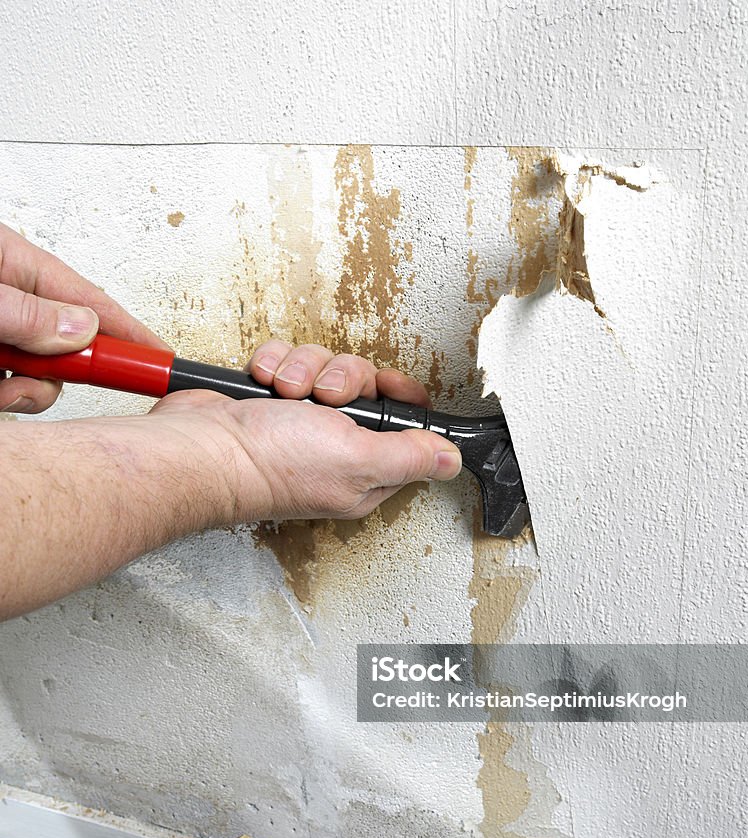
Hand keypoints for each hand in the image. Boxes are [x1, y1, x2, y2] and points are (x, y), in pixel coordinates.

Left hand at [0, 223, 165, 413]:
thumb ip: (26, 311)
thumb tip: (81, 329)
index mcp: (15, 263)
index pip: (90, 301)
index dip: (130, 334)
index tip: (160, 360)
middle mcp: (10, 297)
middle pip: (67, 346)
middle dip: (63, 372)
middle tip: (40, 378)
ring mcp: (0, 330)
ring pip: (39, 373)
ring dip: (27, 389)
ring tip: (0, 385)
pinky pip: (11, 383)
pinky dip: (6, 394)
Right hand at [150, 340, 462, 523]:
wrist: (200, 448)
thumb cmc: (270, 464)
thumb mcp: (358, 460)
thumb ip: (410, 457)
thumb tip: (451, 460)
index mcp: (364, 471)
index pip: (404, 426)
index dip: (401, 399)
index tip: (388, 386)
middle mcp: (333, 445)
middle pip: (364, 386)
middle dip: (345, 378)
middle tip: (327, 396)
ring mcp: (299, 420)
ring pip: (326, 367)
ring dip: (306, 369)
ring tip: (286, 391)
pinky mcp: (268, 396)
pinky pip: (288, 359)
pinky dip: (275, 363)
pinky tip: (263, 382)